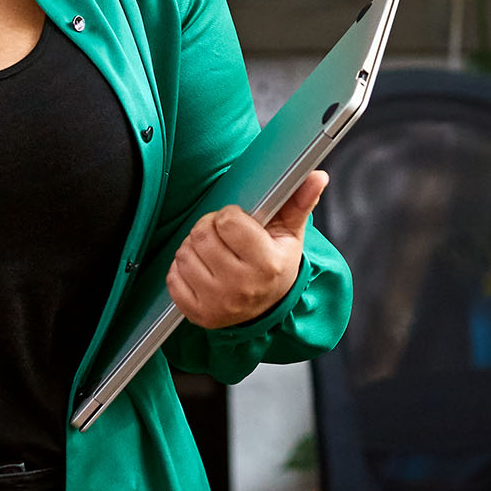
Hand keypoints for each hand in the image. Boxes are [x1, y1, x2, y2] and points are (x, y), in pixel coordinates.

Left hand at [168, 169, 325, 330]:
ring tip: (212, 253)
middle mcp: (242, 286)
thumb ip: (300, 202)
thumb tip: (318, 176)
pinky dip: (182, 270)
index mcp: (267, 264)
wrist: (267, 309)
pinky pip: (173, 278)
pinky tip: (201, 271)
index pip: (228, 221)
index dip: (230, 216)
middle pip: (201, 235)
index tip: (238, 223)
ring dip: (194, 248)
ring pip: (185, 254)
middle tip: (222, 236)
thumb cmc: (276, 264)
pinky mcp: (198, 314)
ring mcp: (218, 303)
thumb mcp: (290, 234)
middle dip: (209, 228)